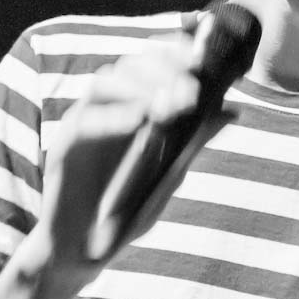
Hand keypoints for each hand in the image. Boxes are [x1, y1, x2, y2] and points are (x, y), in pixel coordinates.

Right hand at [24, 19, 230, 280]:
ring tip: (171, 99)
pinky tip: (141, 119)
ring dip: (141, 85)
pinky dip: (114, 117)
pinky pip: (85, 122)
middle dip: (164, 67)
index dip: (176, 52)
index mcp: (133, 104)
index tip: (204, 55)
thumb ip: (196, 139)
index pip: (153, 62)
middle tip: (193, 80)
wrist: (84, 247)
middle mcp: (107, 106)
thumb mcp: (170, 172)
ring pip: (106, 84)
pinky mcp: (64, 146)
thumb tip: (234, 110)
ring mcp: (84, 121)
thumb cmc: (130, 207)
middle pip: (131, 65)